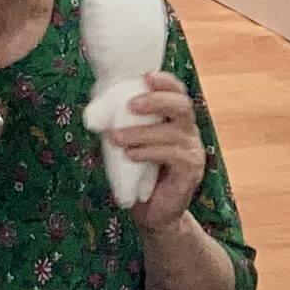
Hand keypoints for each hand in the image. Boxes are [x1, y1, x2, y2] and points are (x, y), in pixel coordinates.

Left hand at [111, 78, 211, 233]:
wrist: (152, 213)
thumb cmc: (138, 173)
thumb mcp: (127, 142)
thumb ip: (121, 123)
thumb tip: (97, 105)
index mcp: (174, 119)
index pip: (177, 92)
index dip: (164, 81)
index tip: (145, 76)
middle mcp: (188, 132)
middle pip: (182, 106)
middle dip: (157, 100)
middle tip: (131, 105)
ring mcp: (192, 151)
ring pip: (172, 133)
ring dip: (141, 133)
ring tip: (116, 138)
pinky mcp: (191, 171)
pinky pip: (172, 155)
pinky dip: (148, 152)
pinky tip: (130, 155)